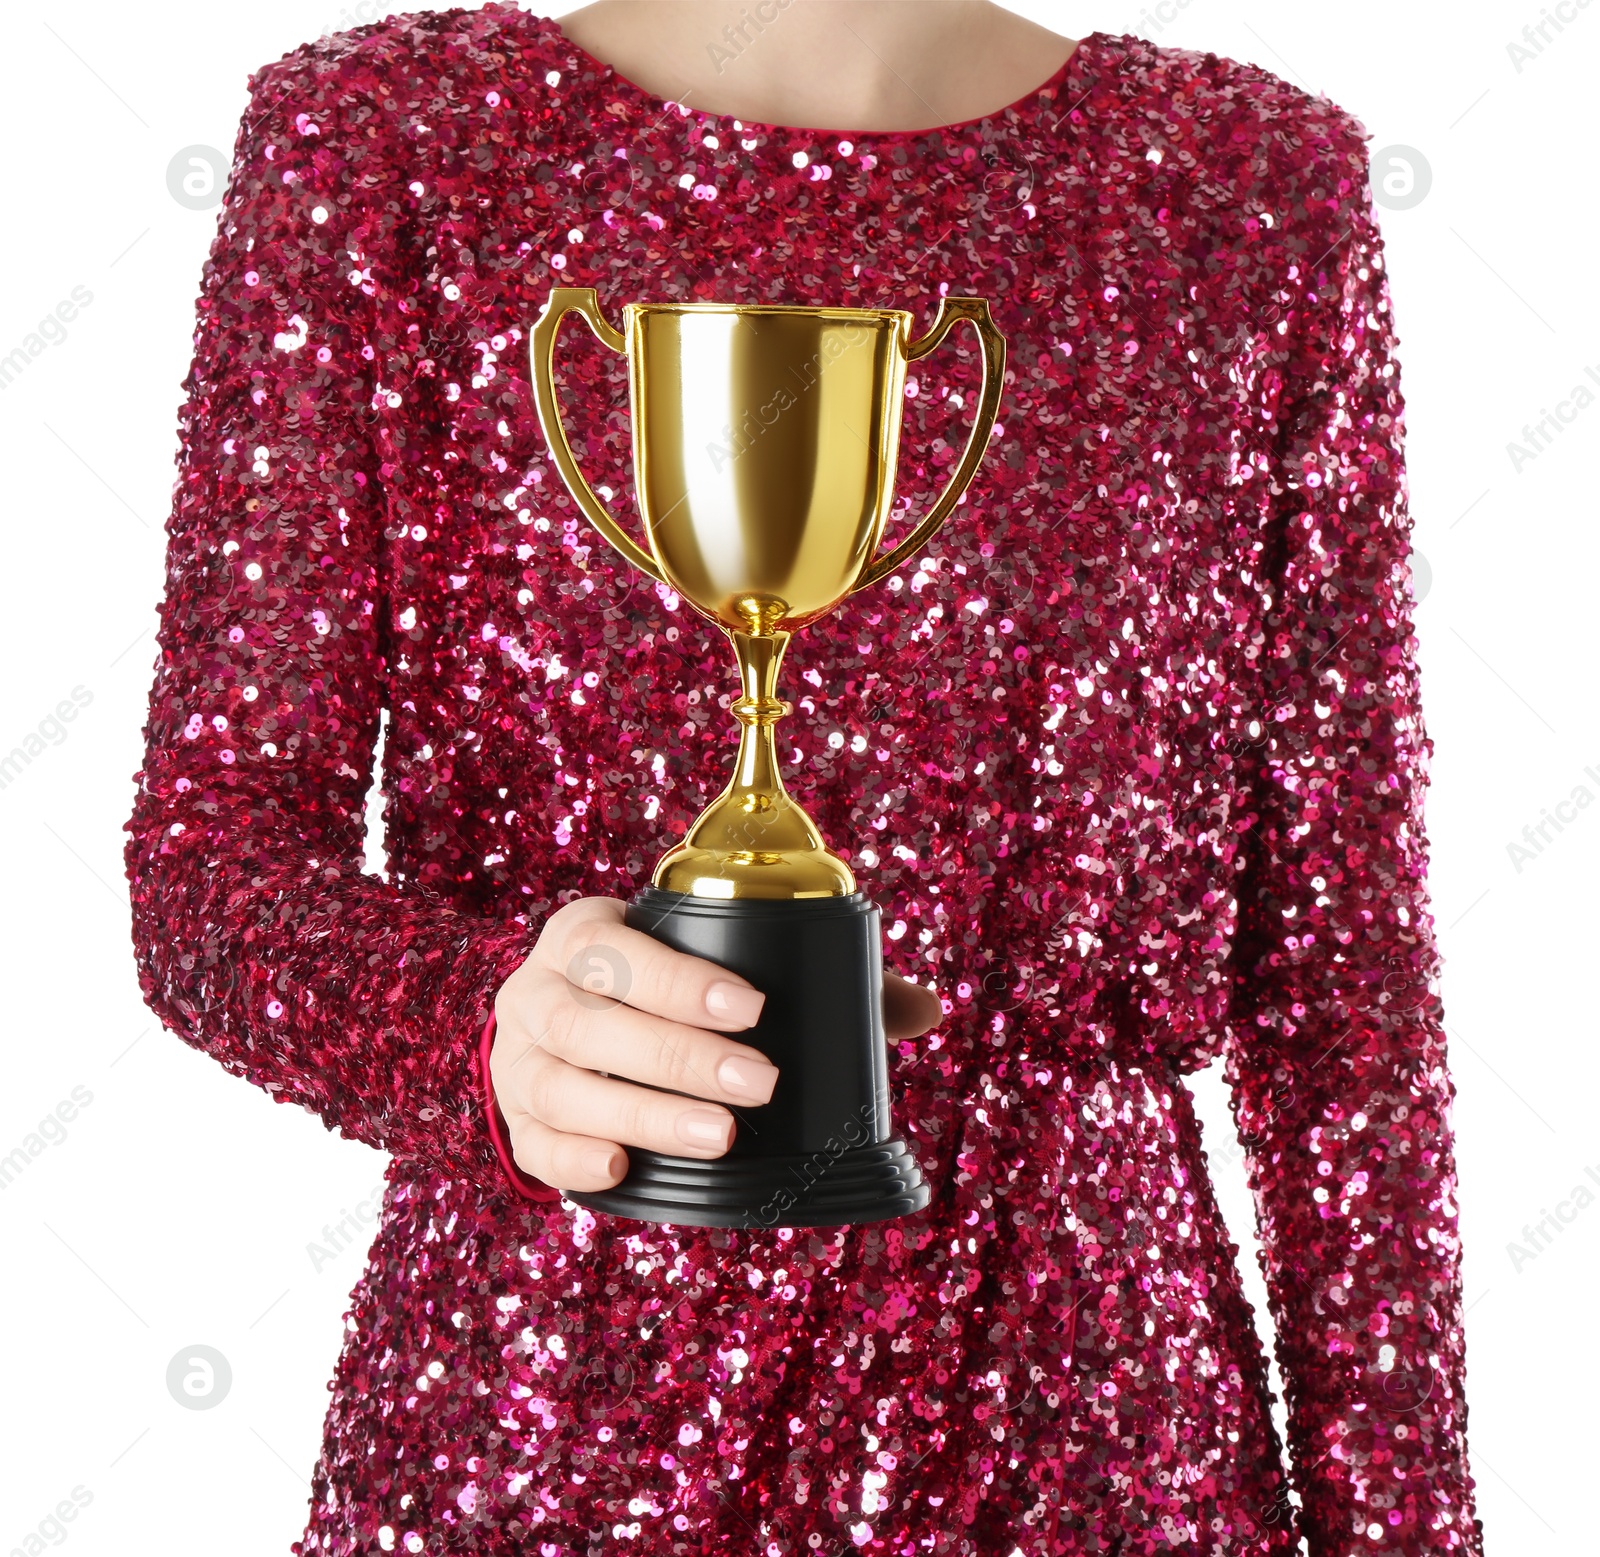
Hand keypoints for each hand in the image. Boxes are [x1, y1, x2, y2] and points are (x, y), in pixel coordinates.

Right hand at [490, 896, 942, 1193]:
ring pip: (563, 1089)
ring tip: (720, 1137)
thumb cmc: (649, 989)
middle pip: (589, 1024)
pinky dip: (575, 1159)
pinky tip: (622, 1171)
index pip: (619, 951)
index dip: (680, 979)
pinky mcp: (515, 1124)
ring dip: (643, 1114)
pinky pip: (532, 1146)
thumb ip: (806, 980)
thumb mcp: (700, 964)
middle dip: (679, 1056)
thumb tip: (923, 1007)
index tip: (754, 1006)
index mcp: (583, 937)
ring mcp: (517, 1064)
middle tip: (760, 1084)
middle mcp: (534, 994)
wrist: (554, 1026)